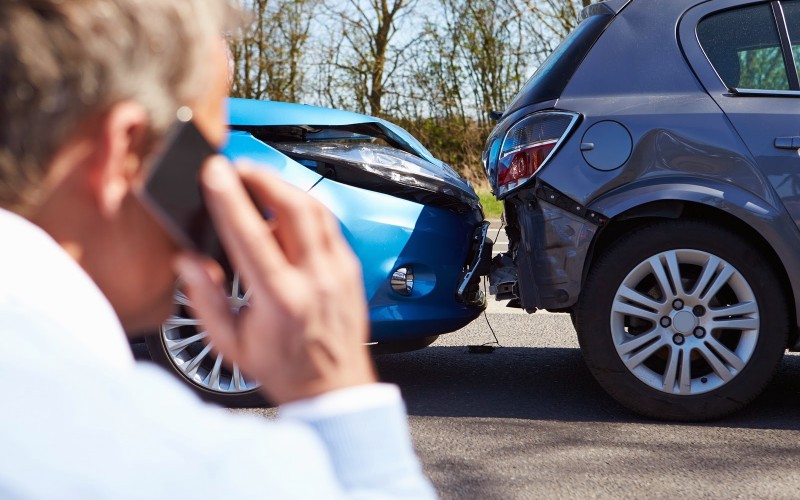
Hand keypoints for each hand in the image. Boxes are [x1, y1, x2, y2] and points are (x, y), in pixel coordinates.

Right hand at [174, 156, 375, 403]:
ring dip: (284, 187)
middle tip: (237, 167)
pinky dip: (304, 208)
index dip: (230, 198)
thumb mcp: (231, 344)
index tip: (214, 172)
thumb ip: (205, 299)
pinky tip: (285, 209)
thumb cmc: (283, 368)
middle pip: (293, 207)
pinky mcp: (350, 267)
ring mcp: (338, 271)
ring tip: (257, 181)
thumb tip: (187, 261)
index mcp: (281, 299)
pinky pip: (328, 224)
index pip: (252, 235)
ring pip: (316, 209)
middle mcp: (315, 279)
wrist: (333, 387)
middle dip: (262, 177)